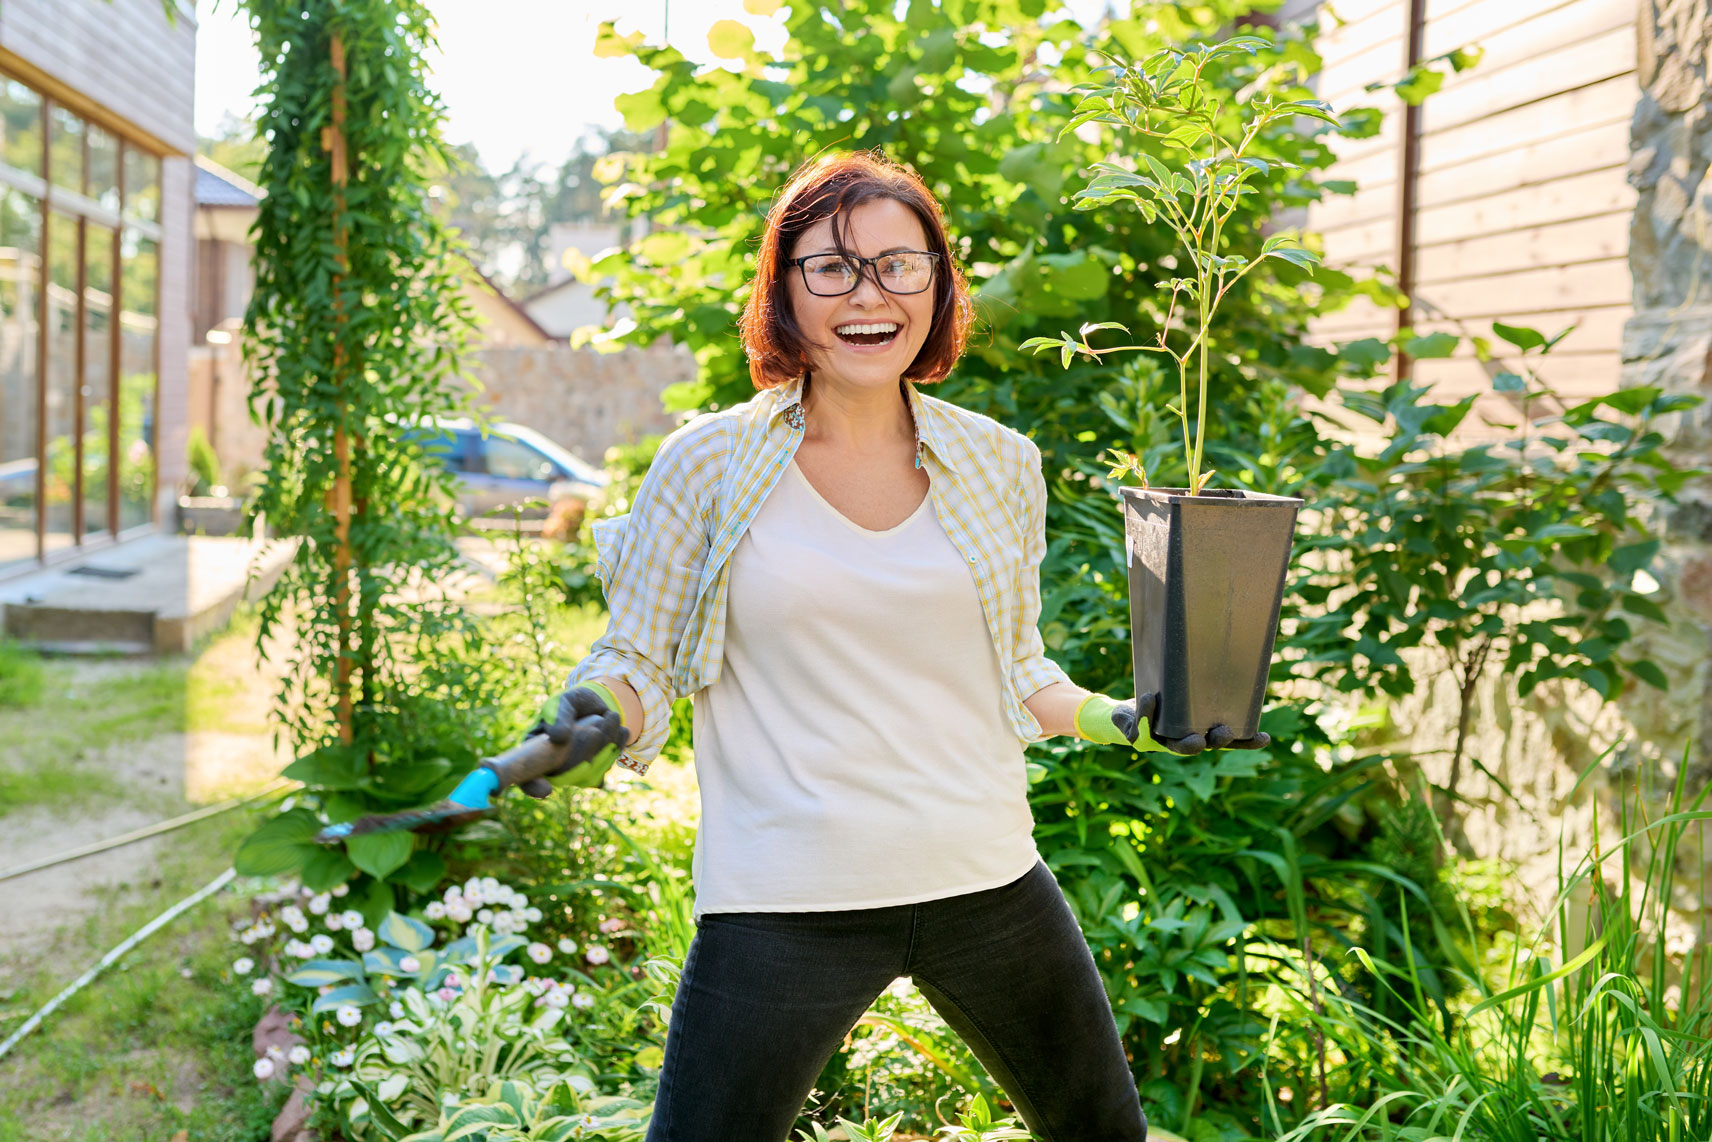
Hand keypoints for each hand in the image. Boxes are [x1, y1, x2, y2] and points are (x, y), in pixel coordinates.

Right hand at [516, 685, 627, 795]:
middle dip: (583, 753)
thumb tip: (558, 738)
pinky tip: (617, 728)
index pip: (526, 778)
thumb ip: (558, 716)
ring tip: (609, 717)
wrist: (598, 703)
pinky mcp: (595, 771)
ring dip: (605, 743)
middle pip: (565, 776)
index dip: (533, 787)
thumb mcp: (562, 702)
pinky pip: (606, 766)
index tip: (546, 789)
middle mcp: (552, 767)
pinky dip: (616, 745)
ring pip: (590, 771)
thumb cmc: (572, 702)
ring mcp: (574, 771)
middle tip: (595, 730)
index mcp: (533, 751)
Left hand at [1108, 692, 1270, 754]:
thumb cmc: (1161, 701)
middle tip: (1223, 731)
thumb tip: (1233, 653)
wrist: (1121, 716)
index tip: (1265, 737)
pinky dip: (1147, 712)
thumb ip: (1200, 680)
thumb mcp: (1182, 692)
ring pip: (1177, 747)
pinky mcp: (1138, 736)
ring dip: (1187, 743)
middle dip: (1216, 741)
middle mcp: (1182, 741)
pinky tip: (1151, 697)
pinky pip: (1142, 727)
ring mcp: (1160, 742)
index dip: (1246, 742)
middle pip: (1205, 745)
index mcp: (1199, 733)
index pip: (1228, 741)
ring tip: (1196, 739)